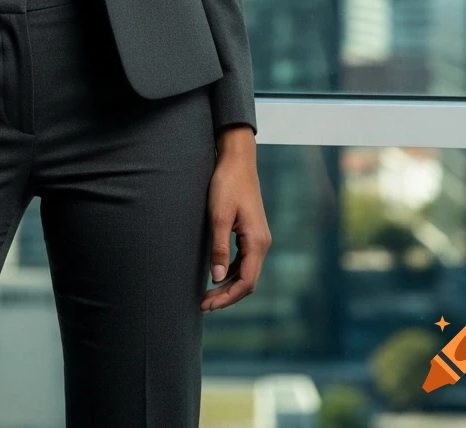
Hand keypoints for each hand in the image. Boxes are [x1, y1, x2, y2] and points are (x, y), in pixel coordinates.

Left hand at [201, 140, 270, 311]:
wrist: (237, 160)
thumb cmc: (227, 184)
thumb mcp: (219, 216)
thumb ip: (219, 247)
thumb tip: (217, 277)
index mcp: (257, 241)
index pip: (247, 282)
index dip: (227, 298)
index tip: (207, 305)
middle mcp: (262, 243)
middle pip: (248, 281)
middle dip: (226, 295)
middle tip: (203, 304)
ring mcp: (259, 238)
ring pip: (247, 272)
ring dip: (228, 285)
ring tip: (207, 294)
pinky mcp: (252, 232)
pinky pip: (245, 261)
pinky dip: (232, 272)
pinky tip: (217, 275)